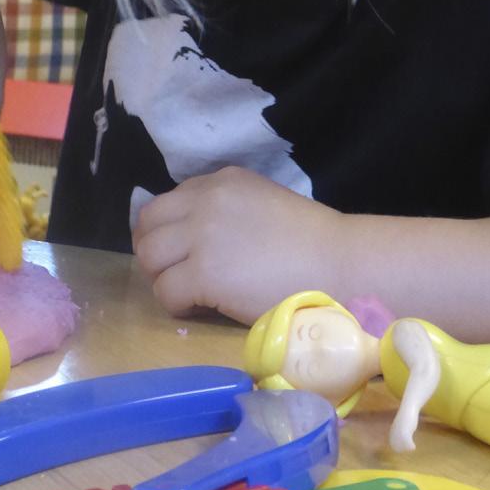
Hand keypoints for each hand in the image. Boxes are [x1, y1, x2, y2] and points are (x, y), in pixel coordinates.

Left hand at [131, 166, 342, 323]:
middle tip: (176, 276)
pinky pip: (165, 292)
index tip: (183, 254)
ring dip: (163, 278)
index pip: (167, 203)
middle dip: (156, 253)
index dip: (169, 232)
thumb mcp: (262, 204)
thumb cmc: (313, 243)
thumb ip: (225, 211)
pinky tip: (201, 308)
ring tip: (189, 293)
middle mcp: (205, 200)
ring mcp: (201, 235)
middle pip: (147, 226)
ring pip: (149, 257)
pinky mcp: (203, 273)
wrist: (342, 265)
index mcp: (222, 181)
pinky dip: (177, 305)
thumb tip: (194, 237)